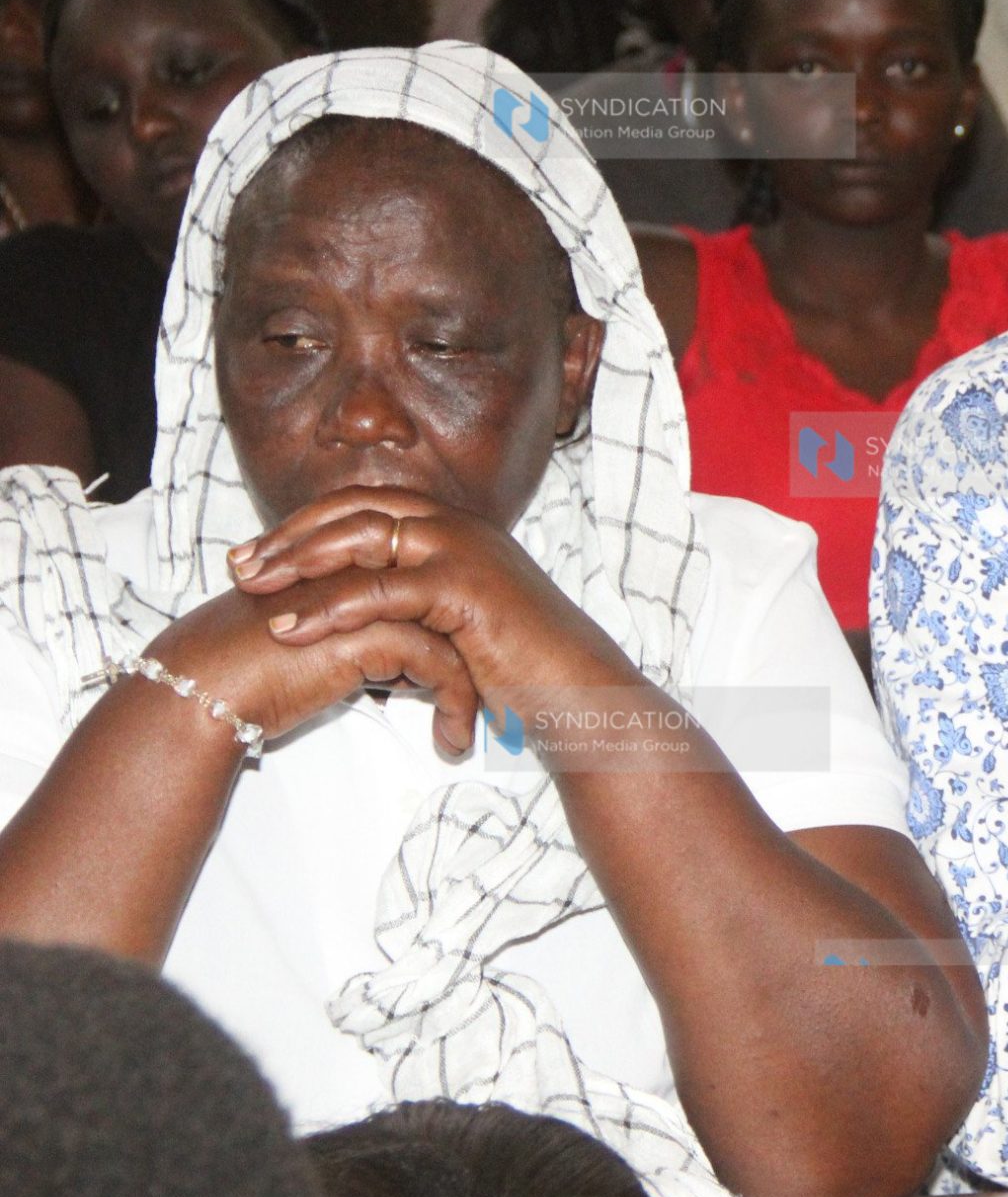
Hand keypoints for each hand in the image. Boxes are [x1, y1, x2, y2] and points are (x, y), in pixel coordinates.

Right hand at [143, 586, 482, 759]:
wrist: (200, 693)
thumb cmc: (241, 676)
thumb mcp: (312, 651)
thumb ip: (353, 641)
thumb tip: (393, 669)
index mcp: (349, 572)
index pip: (424, 594)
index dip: (452, 636)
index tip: (472, 676)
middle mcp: (365, 576)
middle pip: (446, 610)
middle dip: (472, 658)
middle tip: (491, 699)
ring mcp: (371, 599)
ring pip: (451, 638)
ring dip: (466, 690)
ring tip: (463, 735)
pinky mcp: (371, 634)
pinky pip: (438, 669)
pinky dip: (453, 707)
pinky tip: (449, 742)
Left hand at [223, 487, 634, 699]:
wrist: (576, 691)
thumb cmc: (521, 668)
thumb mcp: (456, 623)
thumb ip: (413, 604)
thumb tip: (356, 617)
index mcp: (454, 528)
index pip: (364, 504)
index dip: (305, 524)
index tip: (258, 552)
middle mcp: (458, 527)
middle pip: (355, 509)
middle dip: (290, 535)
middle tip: (241, 565)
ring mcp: (463, 551)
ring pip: (363, 538)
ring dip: (300, 561)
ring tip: (255, 589)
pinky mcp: (464, 588)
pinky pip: (383, 588)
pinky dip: (332, 606)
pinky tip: (294, 627)